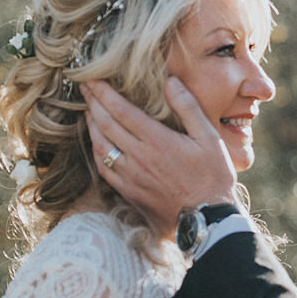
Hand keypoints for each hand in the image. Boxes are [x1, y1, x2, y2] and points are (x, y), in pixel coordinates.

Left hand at [83, 78, 235, 231]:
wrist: (207, 218)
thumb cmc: (213, 176)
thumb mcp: (210, 137)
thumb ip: (188, 107)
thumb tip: (171, 82)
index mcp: (157, 140)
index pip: (122, 110)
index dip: (104, 92)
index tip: (93, 79)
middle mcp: (139, 157)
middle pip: (106, 124)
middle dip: (93, 102)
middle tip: (84, 87)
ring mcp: (131, 176)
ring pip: (101, 146)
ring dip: (91, 125)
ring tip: (88, 110)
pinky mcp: (129, 192)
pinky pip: (104, 169)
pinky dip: (96, 151)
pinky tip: (97, 143)